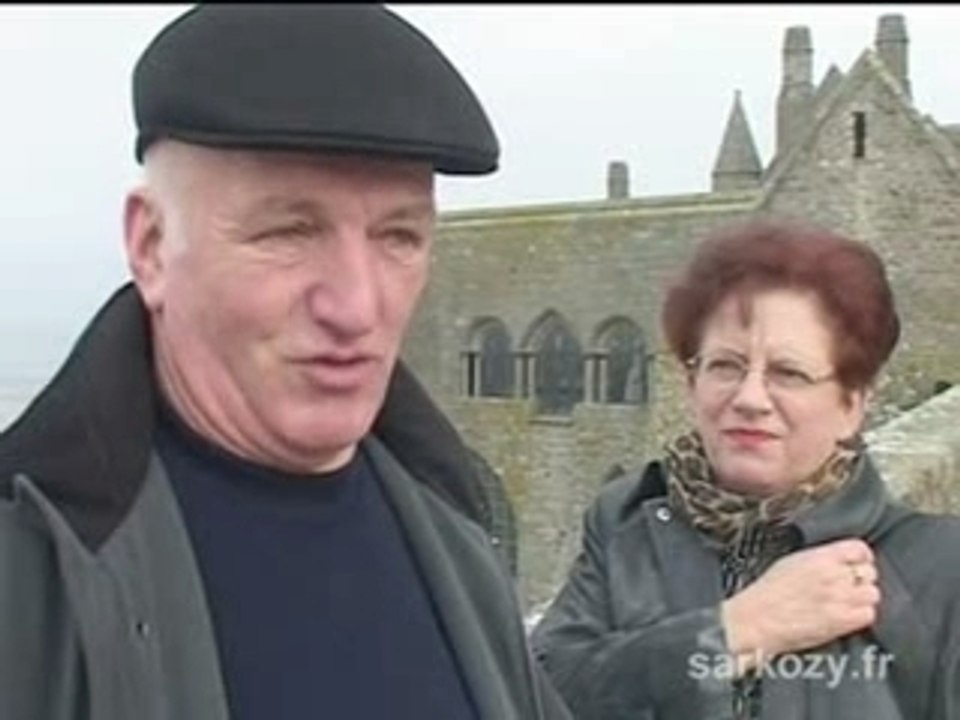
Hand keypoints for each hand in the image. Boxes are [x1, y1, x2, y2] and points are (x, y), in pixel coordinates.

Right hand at [721, 538, 879, 672]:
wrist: (757, 619)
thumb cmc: (767, 593)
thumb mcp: (791, 562)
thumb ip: (819, 560)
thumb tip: (837, 563)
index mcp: (819, 557)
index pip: (859, 549)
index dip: (861, 558)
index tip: (858, 564)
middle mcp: (833, 575)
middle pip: (869, 573)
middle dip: (860, 580)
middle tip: (848, 588)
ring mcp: (840, 598)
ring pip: (873, 594)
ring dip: (862, 599)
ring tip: (846, 604)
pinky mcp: (841, 621)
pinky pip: (868, 614)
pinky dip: (860, 616)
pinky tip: (846, 617)